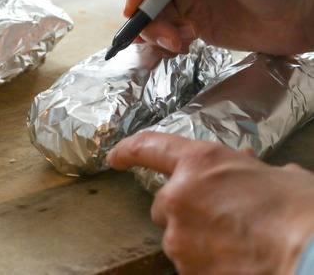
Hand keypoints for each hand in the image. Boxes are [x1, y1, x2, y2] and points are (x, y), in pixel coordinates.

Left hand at [106, 132, 313, 274]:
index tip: (116, 156)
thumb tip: (248, 162)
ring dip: (198, 238)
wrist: (309, 259)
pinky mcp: (186, 270)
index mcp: (199, 163)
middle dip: (186, 209)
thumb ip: (250, 168)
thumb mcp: (277, 177)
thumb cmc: (300, 213)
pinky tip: (237, 262)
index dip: (129, 150)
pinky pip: (190, 263)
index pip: (149, 147)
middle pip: (164, 204)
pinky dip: (207, 263)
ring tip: (238, 242)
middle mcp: (178, 197)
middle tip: (221, 215)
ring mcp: (179, 238)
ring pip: (177, 237)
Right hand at [122, 0, 313, 54]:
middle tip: (161, 29)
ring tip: (179, 40)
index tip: (140, 1)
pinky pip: (163, 35)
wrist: (304, 10)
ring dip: (155, 32)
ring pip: (148, 16)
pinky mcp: (193, 25)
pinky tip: (188, 42)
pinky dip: (166, 42)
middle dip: (143, 13)